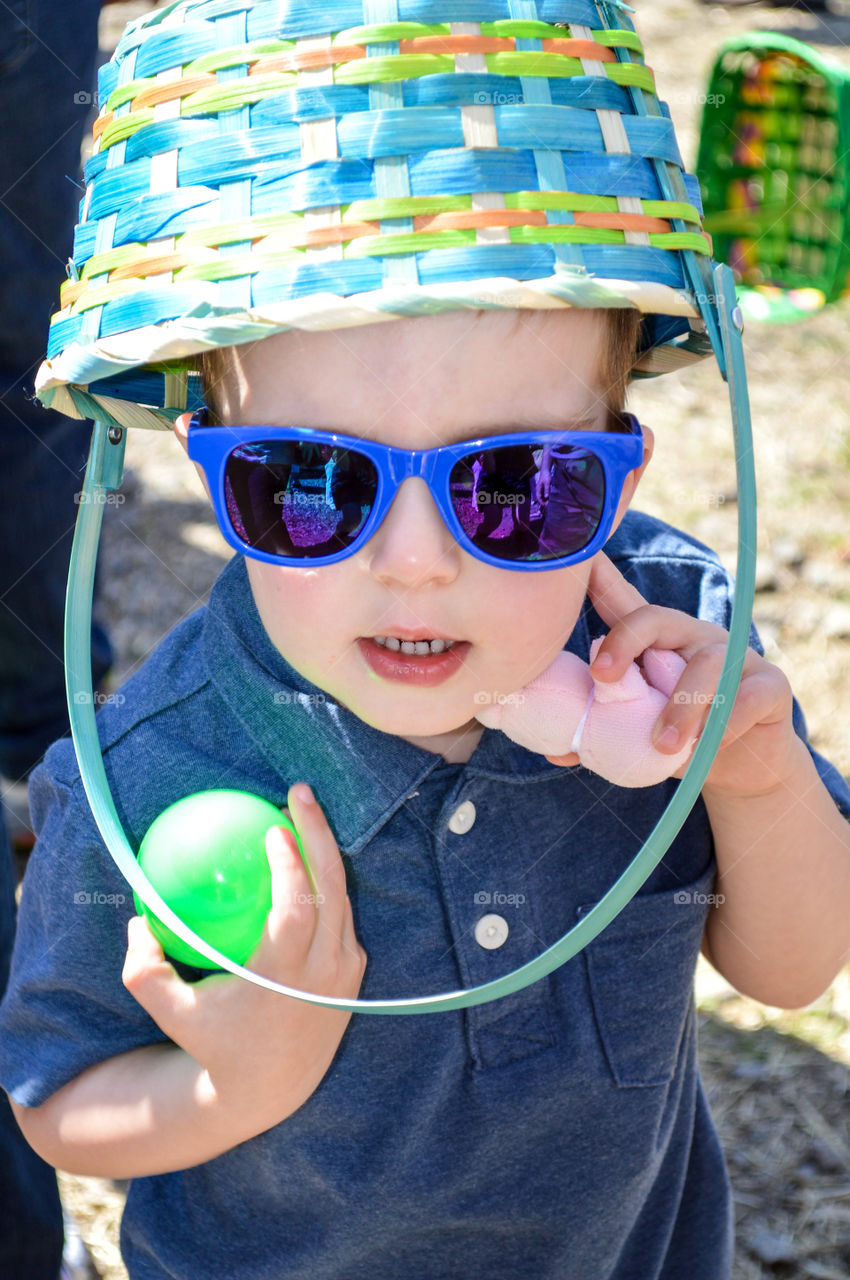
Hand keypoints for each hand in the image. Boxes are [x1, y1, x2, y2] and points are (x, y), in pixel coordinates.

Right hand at [122, 783, 366, 1129]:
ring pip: (344, 896)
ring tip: (304, 808)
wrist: (270, 1089)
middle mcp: (325, 973)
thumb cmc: (214, 1043)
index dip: (293, 866)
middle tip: (300, 793)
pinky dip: (326, 878)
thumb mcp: (170, 1013)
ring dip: (326, 849)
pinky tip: (305, 849)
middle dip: (320, 834)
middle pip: (333, 890)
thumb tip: (135, 917)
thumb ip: (143, 970)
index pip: (299, 911)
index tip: (274, 826)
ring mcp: (346, 973)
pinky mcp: (355, 972)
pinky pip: (343, 912)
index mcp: (287, 979)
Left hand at [545, 553, 800, 797]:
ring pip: (705, 664)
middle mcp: (692, 637)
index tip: (578, 561)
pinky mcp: (770, 684)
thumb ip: (604, 734)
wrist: (743, 766)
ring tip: (664, 745)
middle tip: (602, 676)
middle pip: (655, 619)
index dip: (599, 580)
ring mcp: (735, 655)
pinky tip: (709, 749)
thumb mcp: (638, 734)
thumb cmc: (680, 739)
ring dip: (681, 706)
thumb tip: (556, 752)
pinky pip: (746, 698)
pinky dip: (724, 726)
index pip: (623, 606)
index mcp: (655, 644)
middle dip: (624, 642)